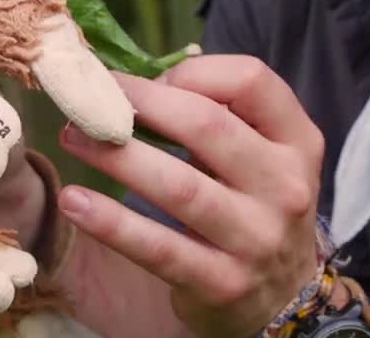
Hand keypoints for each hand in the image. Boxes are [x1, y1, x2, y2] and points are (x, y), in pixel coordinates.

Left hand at [54, 55, 327, 336]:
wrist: (284, 298)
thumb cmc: (256, 205)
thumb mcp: (262, 155)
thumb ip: (217, 116)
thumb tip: (133, 85)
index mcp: (297, 140)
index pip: (250, 80)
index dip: (191, 72)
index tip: (150, 82)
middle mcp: (285, 186)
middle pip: (207, 126)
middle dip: (140, 104)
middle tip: (90, 99)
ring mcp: (256, 237)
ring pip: (178, 185)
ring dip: (116, 157)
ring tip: (72, 138)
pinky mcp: (222, 282)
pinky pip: (158, 248)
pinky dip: (111, 222)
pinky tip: (75, 201)